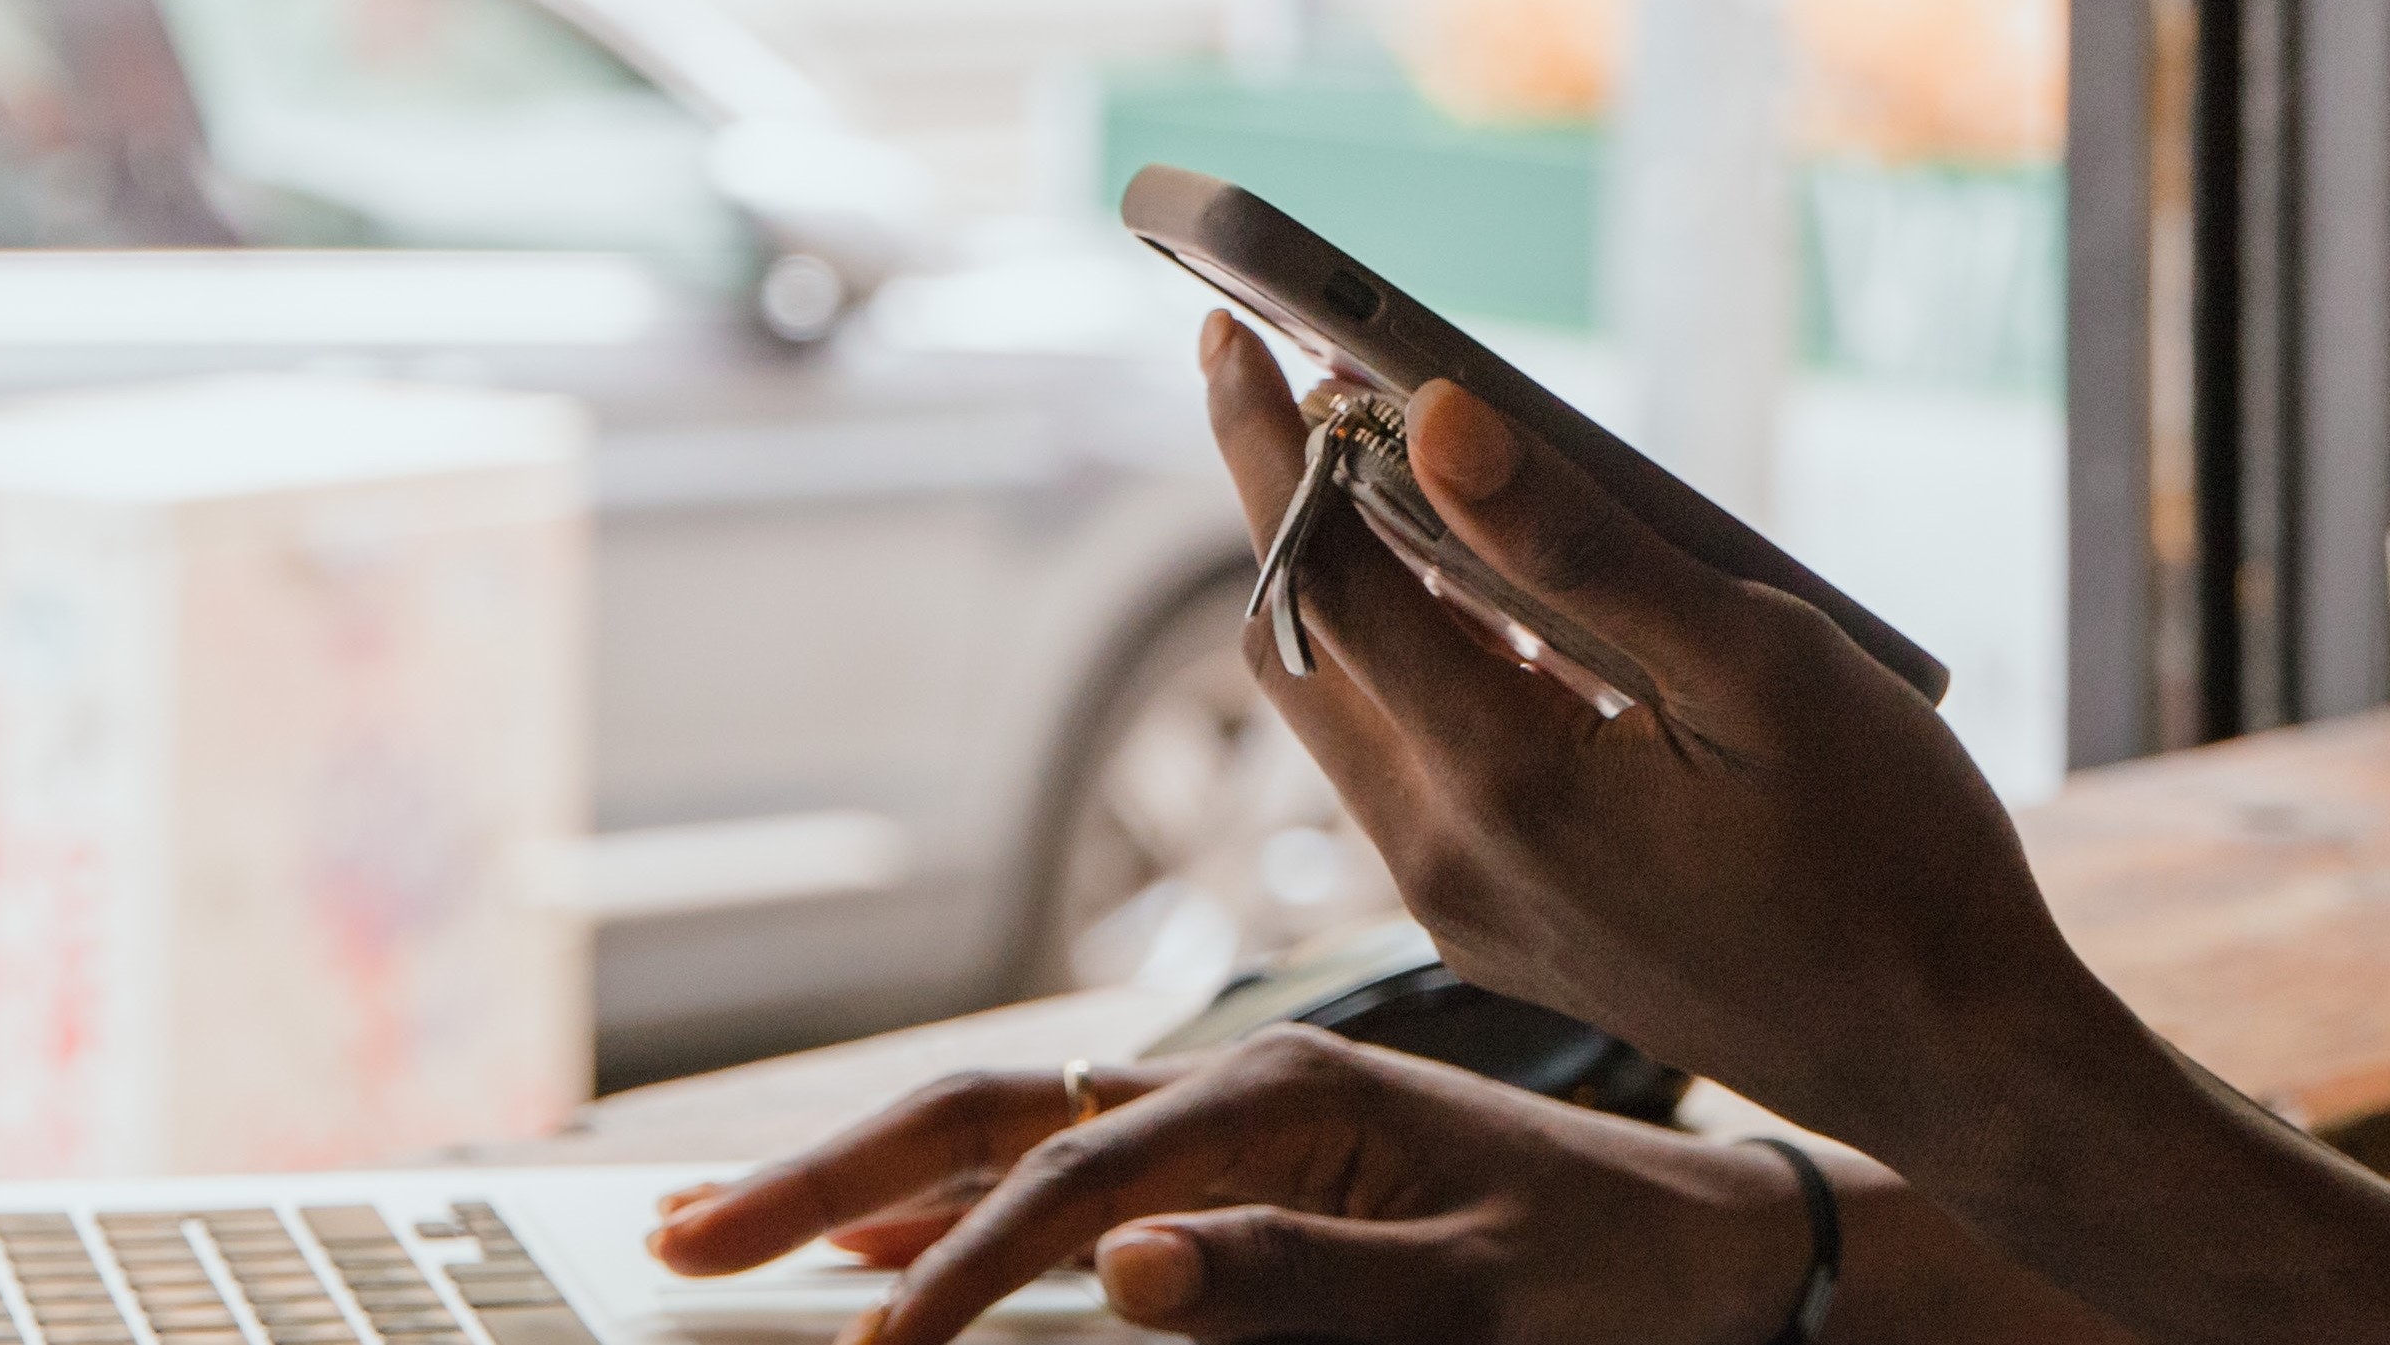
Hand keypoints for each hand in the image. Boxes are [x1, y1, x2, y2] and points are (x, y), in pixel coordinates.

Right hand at [641, 1025, 1818, 1343]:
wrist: (1714, 1246)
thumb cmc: (1608, 1279)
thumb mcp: (1477, 1303)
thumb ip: (1300, 1284)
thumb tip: (1125, 1268)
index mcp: (1284, 1099)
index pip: (1063, 1184)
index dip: (946, 1275)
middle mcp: (1236, 1086)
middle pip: (985, 1113)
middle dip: (823, 1179)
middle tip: (674, 1242)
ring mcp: (1232, 1118)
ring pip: (1002, 1128)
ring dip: (860, 1179)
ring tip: (724, 1230)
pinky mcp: (1243, 1161)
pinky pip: (1058, 1165)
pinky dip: (949, 1202)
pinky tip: (881, 1244)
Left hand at [1195, 319, 2109, 1147]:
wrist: (1954, 1063)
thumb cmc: (1892, 858)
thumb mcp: (1760, 665)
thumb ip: (1579, 544)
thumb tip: (1433, 419)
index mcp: (1500, 788)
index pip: (1322, 582)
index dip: (1266, 446)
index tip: (1227, 331)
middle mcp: (1446, 862)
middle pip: (1298, 650)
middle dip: (1281, 505)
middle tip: (1291, 377)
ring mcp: (1468, 911)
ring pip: (1349, 715)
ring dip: (1351, 585)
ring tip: (1393, 464)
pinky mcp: (1506, 932)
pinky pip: (1415, 772)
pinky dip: (1416, 665)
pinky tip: (1488, 601)